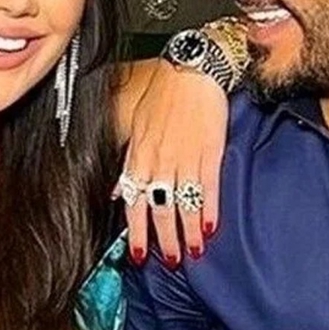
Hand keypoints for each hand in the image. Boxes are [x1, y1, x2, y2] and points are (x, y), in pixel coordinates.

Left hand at [118, 62, 228, 268]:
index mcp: (140, 154)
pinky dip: (209, 210)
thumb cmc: (164, 94)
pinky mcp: (210, 152)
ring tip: (191, 252)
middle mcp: (160, 160)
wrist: (192, 69)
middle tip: (168, 261)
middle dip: (163, 239)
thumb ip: (128, 161)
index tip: (138, 254)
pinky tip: (210, 228)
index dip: (136, 231)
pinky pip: (208, 188)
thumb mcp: (137, 125)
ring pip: (183, 203)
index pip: (134, 201)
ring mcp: (186, 158)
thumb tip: (118, 191)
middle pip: (159, 209)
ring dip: (187, 232)